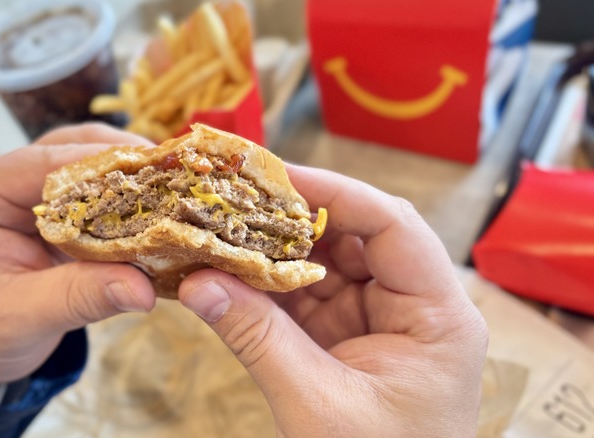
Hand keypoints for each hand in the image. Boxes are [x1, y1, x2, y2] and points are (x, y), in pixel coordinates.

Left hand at [0, 124, 156, 391]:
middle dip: (125, 161)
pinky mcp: (51, 209)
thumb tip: (143, 288)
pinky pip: (93, 189)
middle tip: (177, 178)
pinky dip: (125, 196)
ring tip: (174, 187)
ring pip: (86, 160)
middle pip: (72, 148)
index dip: (104, 165)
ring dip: (129, 173)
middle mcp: (1, 179)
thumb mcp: (23, 317)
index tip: (158, 174)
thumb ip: (80, 297)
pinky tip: (157, 207)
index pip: (48, 162)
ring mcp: (27, 190)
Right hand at [178, 164, 487, 436]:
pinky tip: (229, 273)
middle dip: (293, 218)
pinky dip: (267, 287)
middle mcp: (413, 308)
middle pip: (355, 238)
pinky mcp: (346, 339)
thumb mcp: (318, 405)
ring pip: (324, 265)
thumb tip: (197, 282)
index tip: (277, 175)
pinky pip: (305, 298)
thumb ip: (259, 339)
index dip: (335, 193)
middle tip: (236, 198)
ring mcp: (377, 322)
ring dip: (274, 252)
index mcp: (438, 316)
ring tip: (222, 231)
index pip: (392, 226)